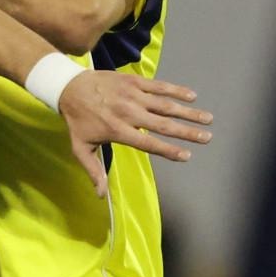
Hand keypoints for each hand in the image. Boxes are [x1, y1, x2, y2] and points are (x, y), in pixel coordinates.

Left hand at [59, 73, 212, 199]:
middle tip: (207, 137)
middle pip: (163, 124)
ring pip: (165, 104)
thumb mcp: (80, 148)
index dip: (168, 150)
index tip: (187, 155)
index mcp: (117, 130)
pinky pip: (158, 86)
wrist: (68, 86)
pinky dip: (176, 90)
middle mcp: (128, 113)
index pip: (148, 143)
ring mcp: (132, 95)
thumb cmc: (76, 120)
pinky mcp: (133, 81)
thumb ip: (93, 171)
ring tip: (207, 119)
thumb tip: (101, 195)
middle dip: (186, 132)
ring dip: (188, 112)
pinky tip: (192, 95)